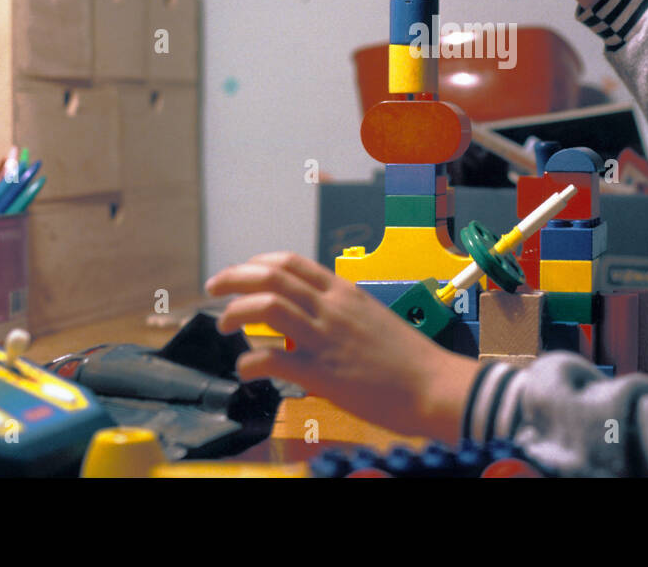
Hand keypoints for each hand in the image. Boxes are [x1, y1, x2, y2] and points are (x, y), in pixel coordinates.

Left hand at [205, 253, 481, 439]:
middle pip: (270, 276)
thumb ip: (341, 314)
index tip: (240, 274)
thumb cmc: (409, 360)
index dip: (256, 263)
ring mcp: (324, 338)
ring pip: (265, 306)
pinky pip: (272, 358)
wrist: (434, 385)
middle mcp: (330, 307)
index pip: (290, 263)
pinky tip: (246, 371)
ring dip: (234, 312)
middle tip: (213, 288)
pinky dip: (249, 363)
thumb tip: (314, 320)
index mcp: (343, 292)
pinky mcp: (321, 372)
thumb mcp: (372, 320)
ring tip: (224, 326)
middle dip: (233, 277)